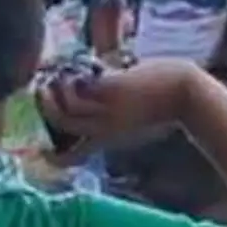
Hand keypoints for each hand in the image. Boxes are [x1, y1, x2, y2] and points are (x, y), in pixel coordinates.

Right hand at [38, 58, 199, 145]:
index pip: (73, 156)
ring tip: (57, 75)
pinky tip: (76, 69)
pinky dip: (72, 79)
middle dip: (45, 107)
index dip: (54, 157)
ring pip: (67, 107)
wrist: (186, 93)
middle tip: (41, 89)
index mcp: (108, 138)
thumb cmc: (165, 105)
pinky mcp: (113, 91)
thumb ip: (113, 117)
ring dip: (56, 90)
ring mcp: (108, 110)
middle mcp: (104, 128)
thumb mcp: (135, 120)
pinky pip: (81, 89)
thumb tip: (95, 97)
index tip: (40, 150)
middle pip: (62, 123)